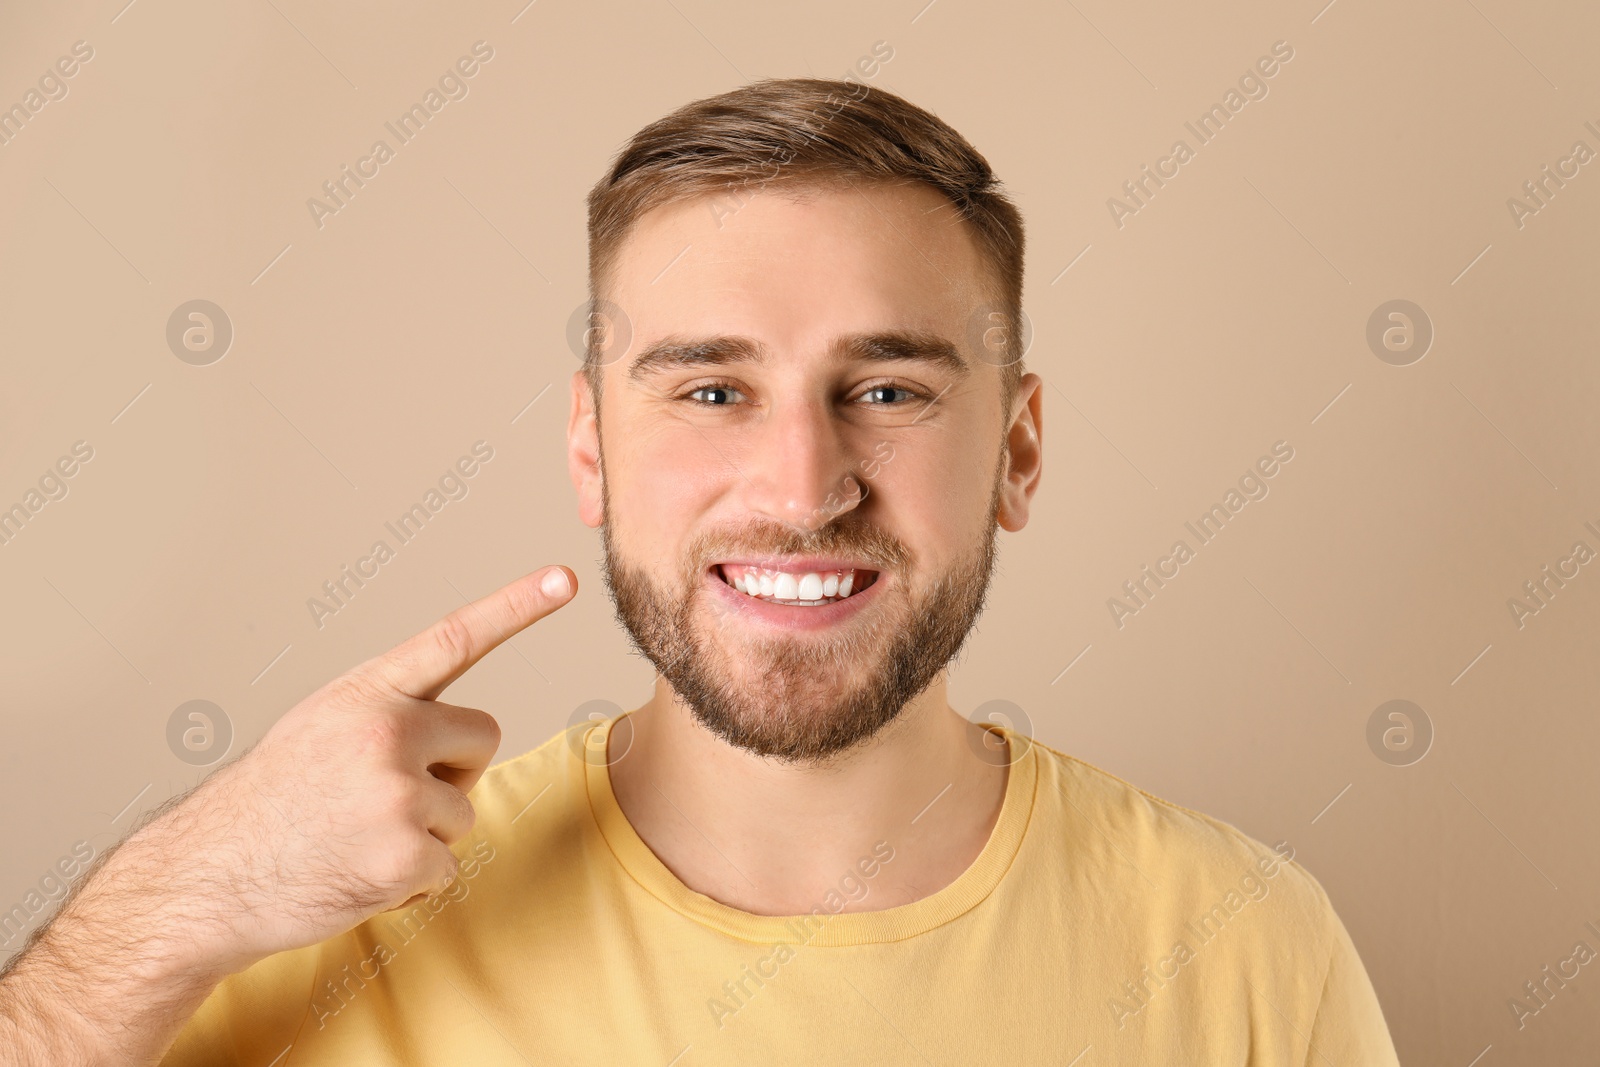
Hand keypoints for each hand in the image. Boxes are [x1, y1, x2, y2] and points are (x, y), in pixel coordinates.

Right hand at [85, 566, 576, 977]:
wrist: (209, 875)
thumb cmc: (271, 801)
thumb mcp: (321, 726)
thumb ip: (388, 712)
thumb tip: (453, 734)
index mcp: (367, 691)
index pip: (455, 637)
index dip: (516, 605)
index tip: (562, 576)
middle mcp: (387, 731)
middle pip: (484, 736)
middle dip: (453, 769)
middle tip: (385, 796)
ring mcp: (398, 793)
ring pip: (465, 809)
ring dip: (425, 833)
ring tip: (356, 836)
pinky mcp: (406, 854)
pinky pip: (448, 865)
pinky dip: (412, 882)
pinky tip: (357, 872)